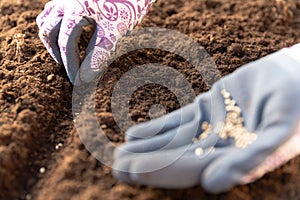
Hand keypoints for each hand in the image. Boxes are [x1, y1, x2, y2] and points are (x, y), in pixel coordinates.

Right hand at [36, 0, 154, 83]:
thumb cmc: (128, 4)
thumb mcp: (114, 31)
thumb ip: (98, 54)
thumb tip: (85, 78)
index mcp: (75, 9)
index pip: (65, 43)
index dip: (70, 65)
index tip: (77, 82)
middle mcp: (66, 1)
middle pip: (49, 32)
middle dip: (58, 54)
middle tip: (70, 69)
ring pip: (47, 20)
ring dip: (53, 39)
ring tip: (65, 53)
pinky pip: (53, 11)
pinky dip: (56, 26)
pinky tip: (67, 34)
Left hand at [112, 48, 299, 192]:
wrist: (297, 76)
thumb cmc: (295, 105)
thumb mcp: (277, 133)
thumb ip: (248, 160)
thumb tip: (210, 185)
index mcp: (232, 159)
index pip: (189, 169)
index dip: (160, 171)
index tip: (132, 172)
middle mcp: (217, 148)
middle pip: (174, 158)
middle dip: (145, 163)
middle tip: (115, 167)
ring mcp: (209, 128)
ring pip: (171, 141)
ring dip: (145, 147)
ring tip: (118, 153)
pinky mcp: (207, 109)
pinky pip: (177, 120)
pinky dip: (156, 127)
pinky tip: (134, 134)